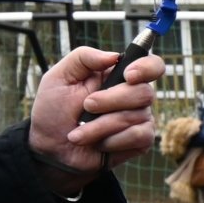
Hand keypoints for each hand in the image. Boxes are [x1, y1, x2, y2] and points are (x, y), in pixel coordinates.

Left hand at [28, 47, 166, 193]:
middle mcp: (133, 96)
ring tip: (80, 132)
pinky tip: (98, 144)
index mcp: (117, 76)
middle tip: (86, 106)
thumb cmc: (54, 111)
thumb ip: (83, 58)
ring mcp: (139, 118)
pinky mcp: (141, 140)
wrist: (52, 147)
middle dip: (110, 101)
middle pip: (143, 92)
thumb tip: (113, 55)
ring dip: (101, 126)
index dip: (147, 68)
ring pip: (136, 116)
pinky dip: (113, 140)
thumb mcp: (59, 77)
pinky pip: (138, 136)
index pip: (151, 65)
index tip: (128, 76)